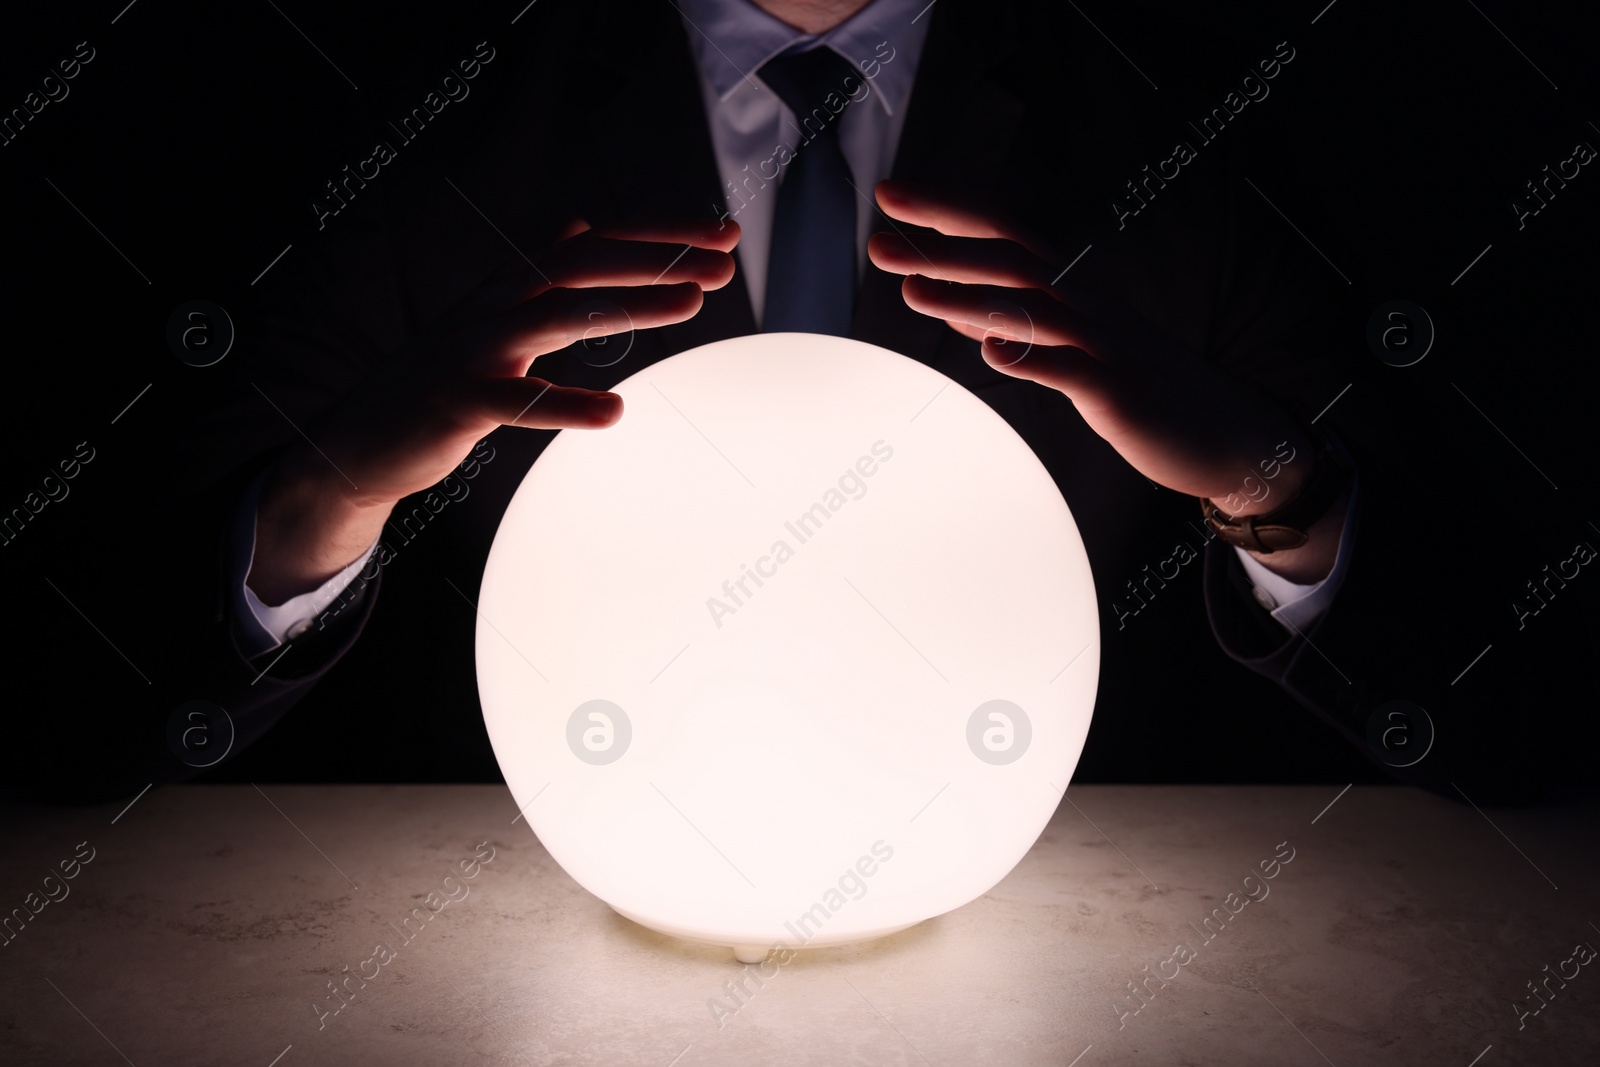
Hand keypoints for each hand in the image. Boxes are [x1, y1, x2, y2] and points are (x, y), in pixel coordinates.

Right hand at [249, 219, 738, 603]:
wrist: (361, 443)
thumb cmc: (440, 382)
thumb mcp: (495, 318)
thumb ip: (542, 275)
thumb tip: (581, 223)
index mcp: (511, 288)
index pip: (596, 244)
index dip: (659, 233)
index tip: (725, 234)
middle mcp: (494, 306)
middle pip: (582, 263)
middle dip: (657, 255)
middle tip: (724, 260)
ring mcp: (473, 352)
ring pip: (556, 315)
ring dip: (628, 306)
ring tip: (692, 304)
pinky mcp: (455, 404)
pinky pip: (513, 403)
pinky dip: (562, 402)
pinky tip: (613, 412)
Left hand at [867, 181, 1342, 581]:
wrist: (1227, 433)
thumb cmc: (1140, 389)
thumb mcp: (1068, 350)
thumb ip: (1010, 325)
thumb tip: (952, 306)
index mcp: (1068, 296)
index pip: (1001, 239)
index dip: (947, 215)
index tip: (890, 198)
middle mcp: (1085, 310)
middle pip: (1009, 263)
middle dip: (942, 250)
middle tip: (879, 241)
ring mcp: (1104, 348)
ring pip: (1033, 312)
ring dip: (970, 300)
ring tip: (913, 290)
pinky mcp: (1121, 393)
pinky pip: (1073, 373)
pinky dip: (1034, 360)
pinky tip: (994, 354)